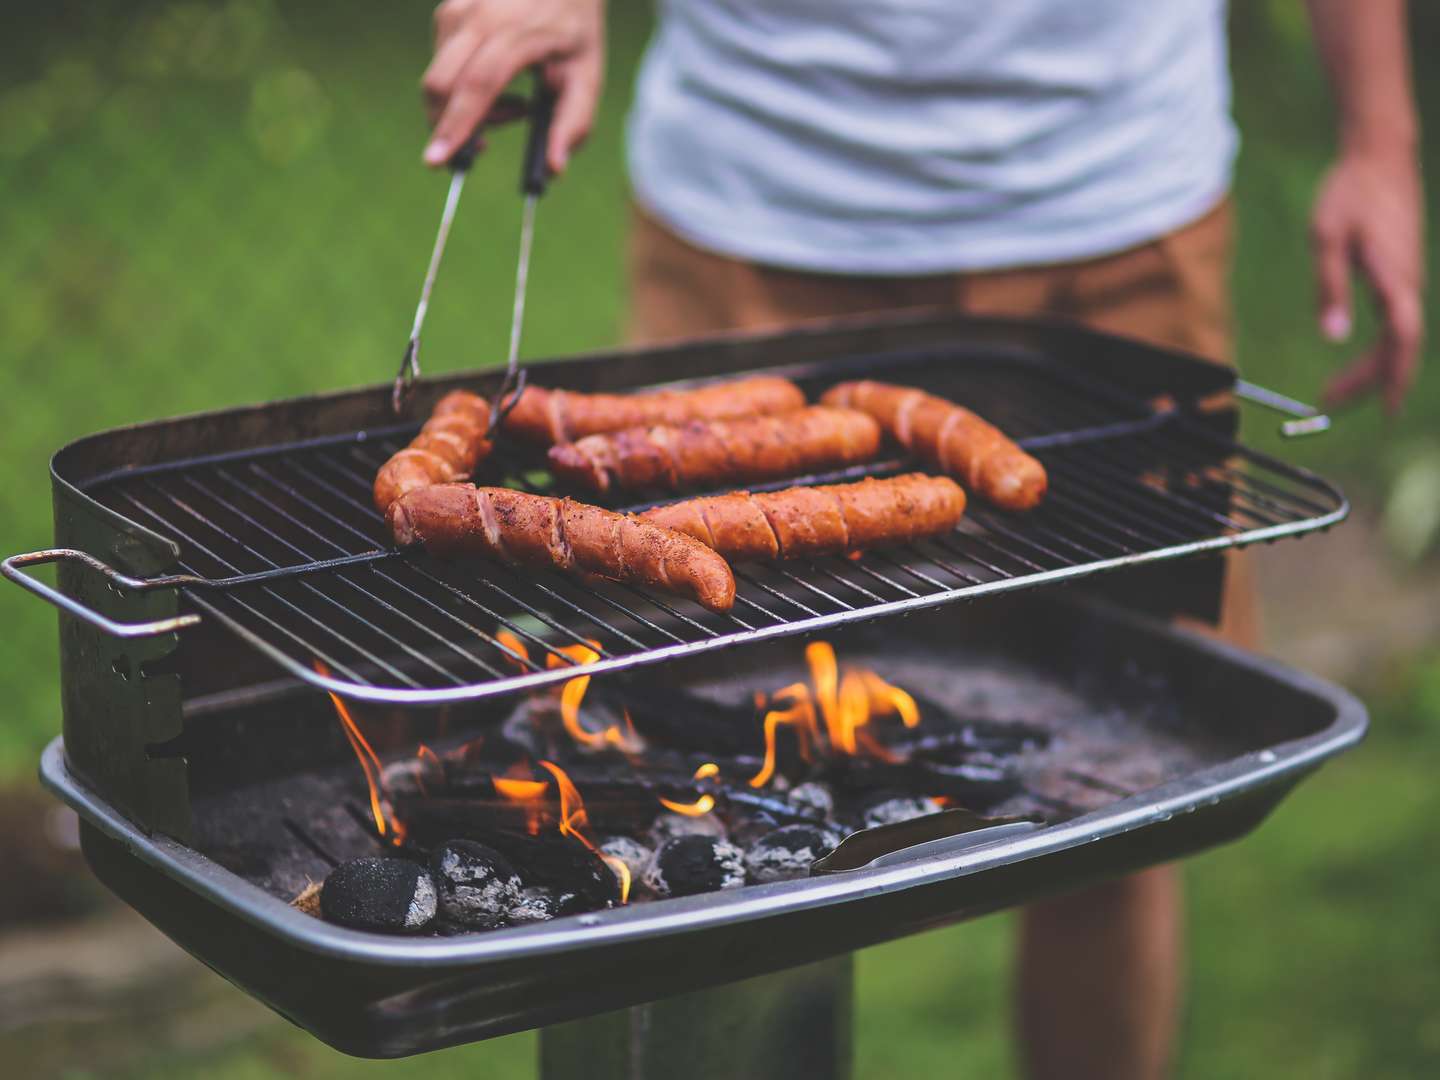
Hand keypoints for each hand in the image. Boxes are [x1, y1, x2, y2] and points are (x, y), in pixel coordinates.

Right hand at [422, 0, 604, 173]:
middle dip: (450, 127)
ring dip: (466, 108)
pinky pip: (441, 64)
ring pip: (439, 79)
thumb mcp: (587, 74)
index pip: (478, 84)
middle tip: (486, 146)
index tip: (437, 161)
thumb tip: (553, 168)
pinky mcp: (448, 10)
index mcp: (518, 33)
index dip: (456, 125)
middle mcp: (480, 16)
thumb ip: (574, 123)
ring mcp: (458, 9)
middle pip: (442, 84)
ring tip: (515, 103)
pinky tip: (497, 82)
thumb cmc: (575, 28)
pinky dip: (461, 88)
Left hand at [1311, 144, 1425, 413]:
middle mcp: (1408, 283)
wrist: (1378, 155)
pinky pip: (1395, 322)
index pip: (1401, 342)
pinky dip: (1378, 347)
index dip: (1394, 378)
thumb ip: (1329, 287)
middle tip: (1329, 403)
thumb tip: (1332, 336)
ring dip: (1371, 368)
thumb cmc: (1350, 193)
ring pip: (1397, 336)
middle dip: (1369, 382)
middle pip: (1398, 347)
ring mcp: (1407, 278)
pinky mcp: (1400, 272)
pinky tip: (1360, 360)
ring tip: (1335, 391)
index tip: (1386, 409)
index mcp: (1395, 279)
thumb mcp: (1326, 238)